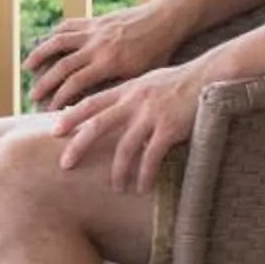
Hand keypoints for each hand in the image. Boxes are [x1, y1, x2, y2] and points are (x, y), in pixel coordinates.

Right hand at [24, 0, 185, 111]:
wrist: (167, 19)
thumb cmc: (160, 51)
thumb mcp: (143, 75)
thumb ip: (120, 88)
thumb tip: (101, 107)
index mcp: (109, 62)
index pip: (76, 83)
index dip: (60, 98)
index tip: (50, 111)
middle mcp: (97, 45)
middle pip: (61, 65)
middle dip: (44, 82)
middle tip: (33, 96)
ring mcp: (94, 30)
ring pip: (58, 41)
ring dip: (40, 55)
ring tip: (27, 67)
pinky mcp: (96, 20)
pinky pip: (69, 26)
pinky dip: (55, 34)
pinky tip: (47, 42)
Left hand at [46, 60, 202, 192]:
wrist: (211, 75)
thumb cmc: (179, 81)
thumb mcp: (147, 82)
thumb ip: (128, 95)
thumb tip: (111, 109)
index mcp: (126, 89)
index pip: (90, 103)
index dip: (70, 117)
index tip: (54, 132)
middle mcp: (133, 101)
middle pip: (97, 125)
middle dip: (78, 146)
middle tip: (65, 165)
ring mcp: (151, 115)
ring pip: (125, 147)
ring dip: (118, 171)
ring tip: (116, 187)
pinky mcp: (170, 128)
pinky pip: (152, 156)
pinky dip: (145, 174)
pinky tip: (143, 187)